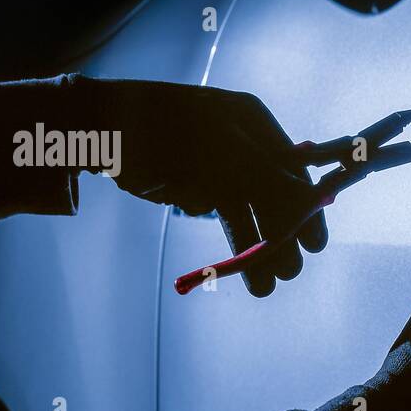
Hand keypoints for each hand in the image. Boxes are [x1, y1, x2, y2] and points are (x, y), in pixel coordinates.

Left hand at [84, 78, 328, 296]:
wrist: (94, 131)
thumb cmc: (157, 132)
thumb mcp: (219, 153)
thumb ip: (267, 177)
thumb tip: (312, 199)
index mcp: (252, 123)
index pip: (293, 170)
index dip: (307, 208)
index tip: (316, 246)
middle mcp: (242, 142)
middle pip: (275, 195)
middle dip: (283, 236)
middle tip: (289, 273)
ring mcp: (219, 165)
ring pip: (250, 212)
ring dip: (259, 250)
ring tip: (265, 287)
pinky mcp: (195, 186)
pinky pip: (226, 217)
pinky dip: (235, 244)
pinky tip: (242, 272)